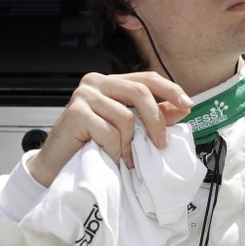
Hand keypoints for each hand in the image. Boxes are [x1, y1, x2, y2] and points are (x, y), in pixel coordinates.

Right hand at [27, 71, 193, 186]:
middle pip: (140, 93)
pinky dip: (115, 151)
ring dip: (130, 144)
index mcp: (111, 82)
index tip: (188, 105)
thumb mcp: (126, 129)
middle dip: (156, 121)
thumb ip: (151, 116)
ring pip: (125, 117)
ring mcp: (84, 96)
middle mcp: (96, 82)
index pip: (146, 78)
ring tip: (125, 158)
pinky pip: (110, 133)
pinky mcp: (75, 113)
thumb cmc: (90, 146)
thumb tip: (181, 108)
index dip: (170, 90)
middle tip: (161, 144)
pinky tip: (111, 158)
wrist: (56, 167)